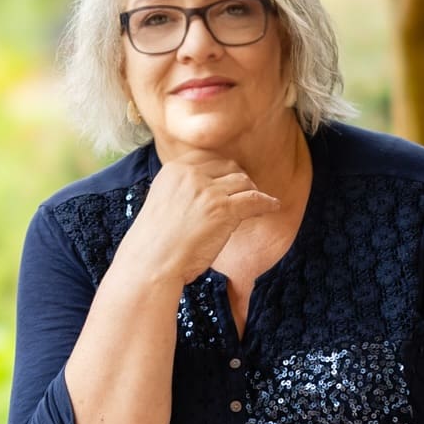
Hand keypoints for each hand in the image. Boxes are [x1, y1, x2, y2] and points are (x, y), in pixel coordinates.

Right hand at [113, 151, 284, 291]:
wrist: (150, 263)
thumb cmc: (153, 244)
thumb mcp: (161, 203)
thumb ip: (180, 192)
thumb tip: (202, 197)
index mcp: (174, 170)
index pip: (207, 160)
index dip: (222, 170)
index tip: (229, 180)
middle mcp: (191, 175)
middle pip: (228, 167)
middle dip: (239, 178)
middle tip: (245, 192)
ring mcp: (208, 191)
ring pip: (243, 182)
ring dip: (252, 191)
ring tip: (257, 203)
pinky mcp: (224, 210)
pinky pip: (254, 200)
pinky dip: (266, 203)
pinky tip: (273, 206)